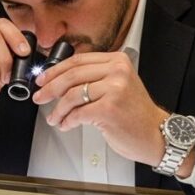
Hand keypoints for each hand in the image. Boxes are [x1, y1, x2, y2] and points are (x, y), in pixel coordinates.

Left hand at [32, 52, 173, 169]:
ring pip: (72, 95)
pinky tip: (67, 124)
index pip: (78, 60)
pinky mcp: (109, 109)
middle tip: (40, 97)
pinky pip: (78, 113)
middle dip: (50, 88)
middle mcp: (118, 71)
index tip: (42, 79)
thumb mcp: (118, 85)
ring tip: (54, 118)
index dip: (55, 70)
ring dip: (58, 109)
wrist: (155, 134)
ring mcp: (115, 89)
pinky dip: (68, 120)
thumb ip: (95, 77)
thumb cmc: (135, 113)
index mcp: (118, 61)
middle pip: (72, 75)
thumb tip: (59, 79)